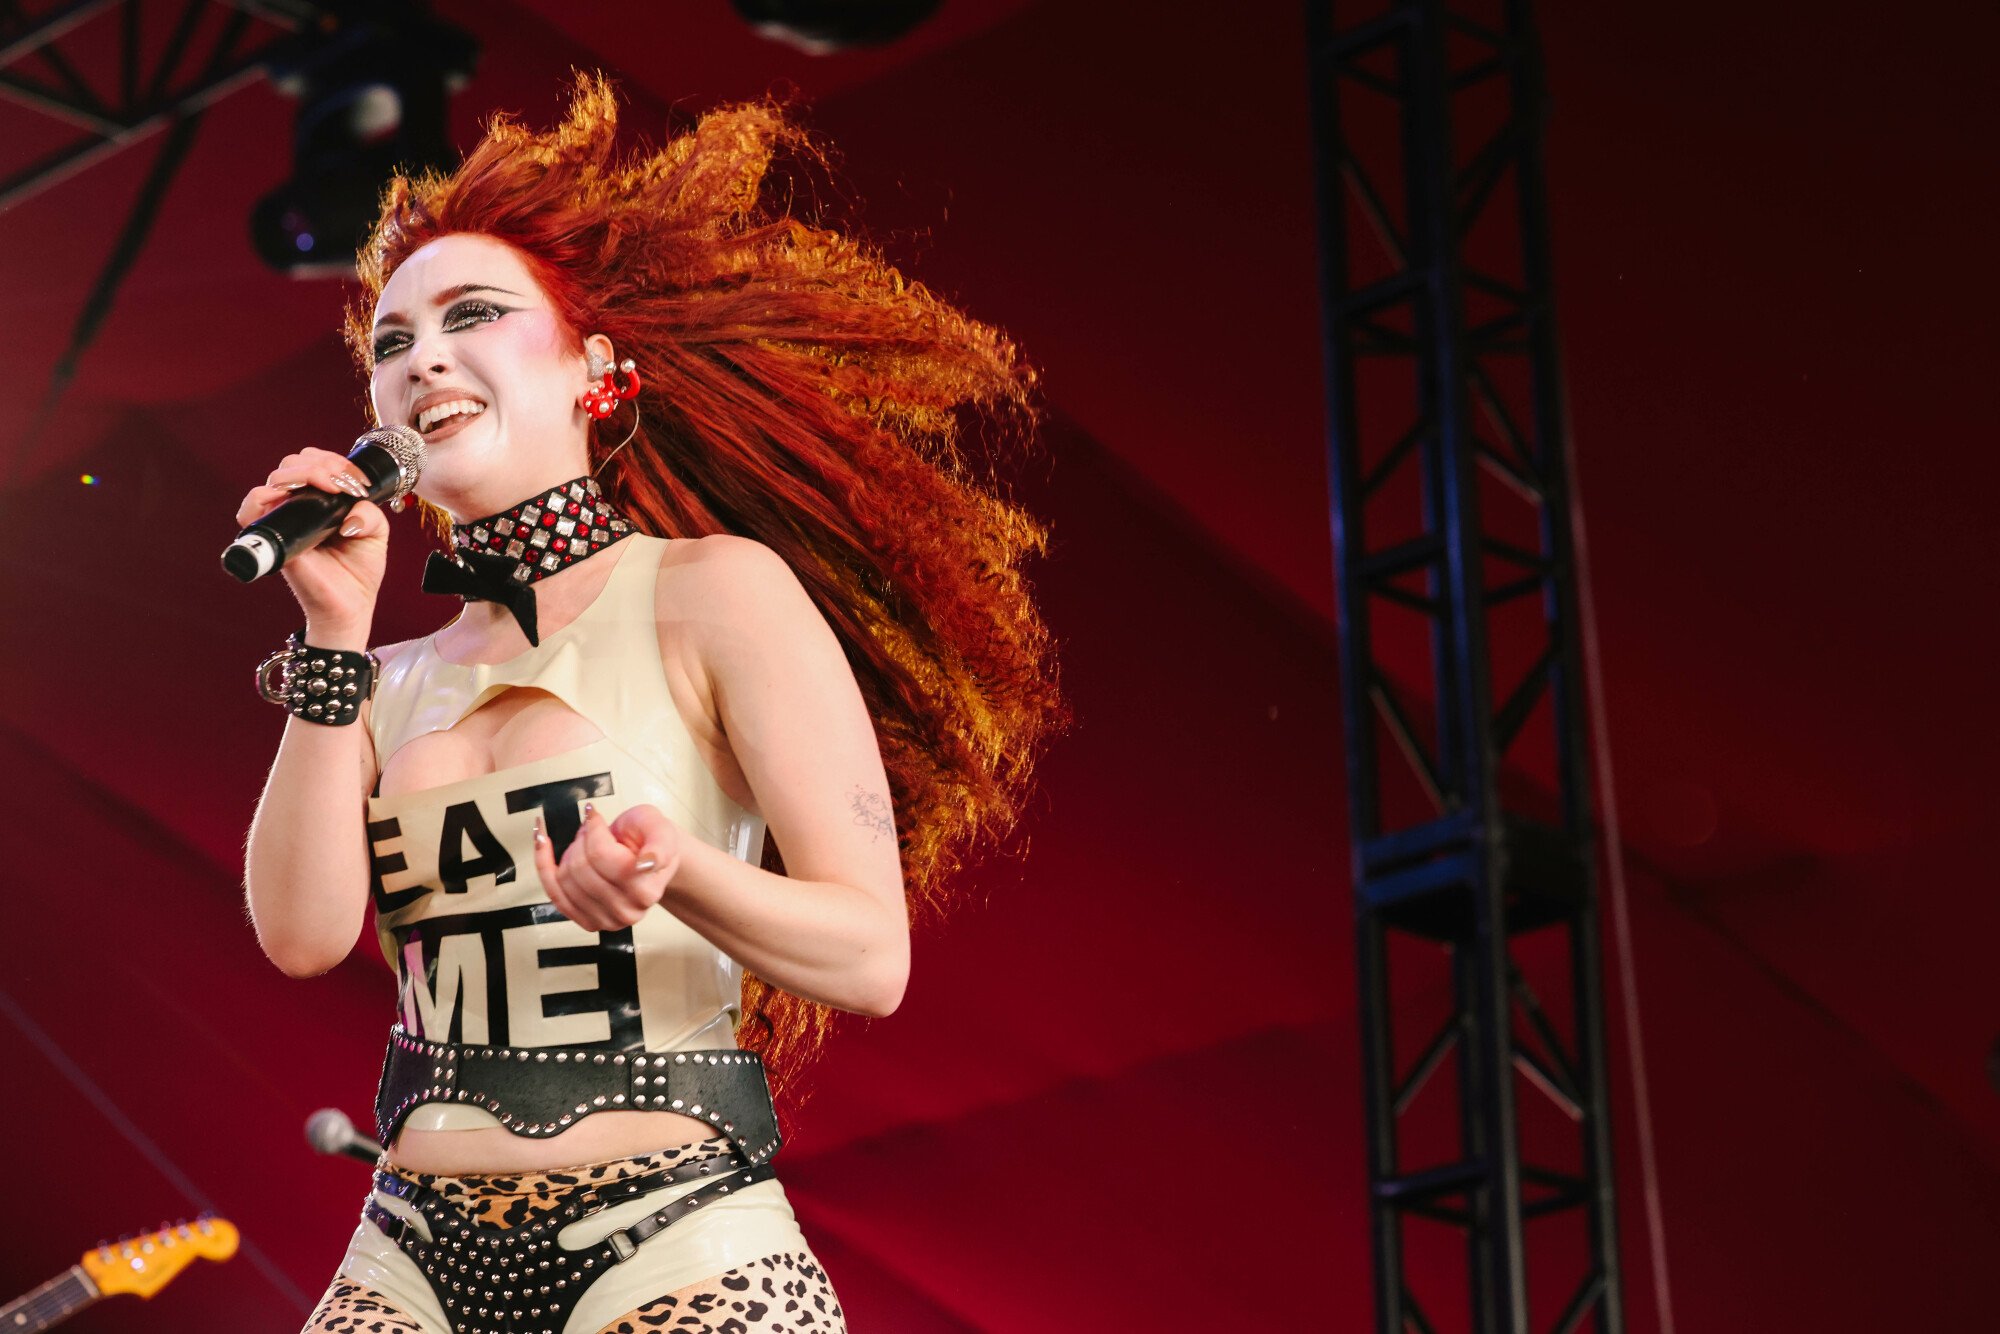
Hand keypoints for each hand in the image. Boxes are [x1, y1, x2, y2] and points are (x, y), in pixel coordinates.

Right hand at [233, 447, 390, 641]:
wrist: (351, 605)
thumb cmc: (359, 571)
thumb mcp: (376, 533)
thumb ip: (369, 513)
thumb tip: (348, 512)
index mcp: (318, 501)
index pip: (311, 461)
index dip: (333, 461)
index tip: (356, 480)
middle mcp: (296, 507)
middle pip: (292, 463)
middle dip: (322, 464)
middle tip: (345, 484)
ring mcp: (283, 521)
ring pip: (276, 478)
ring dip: (305, 473)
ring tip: (333, 487)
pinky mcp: (274, 539)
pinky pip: (251, 510)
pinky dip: (266, 497)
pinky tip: (294, 499)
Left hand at [533, 802, 683, 930]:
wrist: (649, 860)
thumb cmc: (651, 842)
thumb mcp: (661, 829)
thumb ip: (660, 845)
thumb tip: (647, 863)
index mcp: (646, 891)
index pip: (601, 855)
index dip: (594, 830)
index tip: (594, 814)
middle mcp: (627, 912)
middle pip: (581, 868)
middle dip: (582, 840)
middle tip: (592, 828)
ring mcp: (605, 921)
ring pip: (565, 879)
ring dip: (569, 851)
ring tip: (585, 841)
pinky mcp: (586, 922)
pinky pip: (554, 894)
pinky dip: (543, 866)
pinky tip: (543, 844)